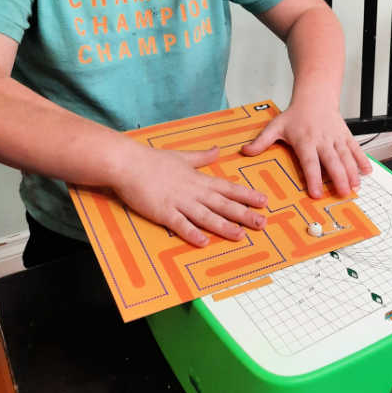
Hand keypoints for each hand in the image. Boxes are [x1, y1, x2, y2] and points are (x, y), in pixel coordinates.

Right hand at [111, 145, 266, 245]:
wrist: (127, 162)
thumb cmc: (152, 160)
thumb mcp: (182, 156)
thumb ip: (202, 157)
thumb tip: (217, 150)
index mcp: (198, 179)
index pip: (228, 188)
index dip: (247, 195)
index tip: (264, 201)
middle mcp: (193, 191)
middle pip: (223, 204)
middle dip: (243, 214)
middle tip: (262, 223)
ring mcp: (179, 202)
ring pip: (206, 216)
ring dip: (224, 226)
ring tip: (240, 235)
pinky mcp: (163, 212)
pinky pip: (180, 224)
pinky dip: (192, 233)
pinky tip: (204, 242)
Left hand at [241, 104, 371, 197]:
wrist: (315, 97)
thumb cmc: (295, 114)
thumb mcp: (276, 126)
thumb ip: (261, 141)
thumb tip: (245, 151)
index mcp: (305, 141)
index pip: (310, 162)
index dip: (313, 178)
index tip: (316, 193)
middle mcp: (323, 141)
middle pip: (332, 161)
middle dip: (339, 178)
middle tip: (343, 193)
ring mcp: (336, 138)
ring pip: (346, 157)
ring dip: (352, 172)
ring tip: (355, 187)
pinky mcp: (345, 136)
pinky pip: (355, 149)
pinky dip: (362, 160)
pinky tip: (367, 172)